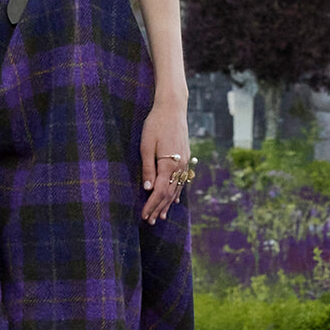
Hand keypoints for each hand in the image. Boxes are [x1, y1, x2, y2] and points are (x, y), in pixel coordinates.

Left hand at [140, 96, 190, 225]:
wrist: (173, 108)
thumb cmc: (155, 124)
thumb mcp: (146, 145)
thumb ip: (148, 168)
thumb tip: (147, 189)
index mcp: (168, 164)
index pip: (159, 192)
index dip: (151, 205)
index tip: (144, 216)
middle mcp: (179, 166)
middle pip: (169, 194)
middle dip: (159, 208)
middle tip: (151, 221)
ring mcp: (184, 162)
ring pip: (177, 189)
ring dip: (168, 204)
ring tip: (162, 216)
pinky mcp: (186, 157)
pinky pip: (182, 180)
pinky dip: (177, 192)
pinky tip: (175, 200)